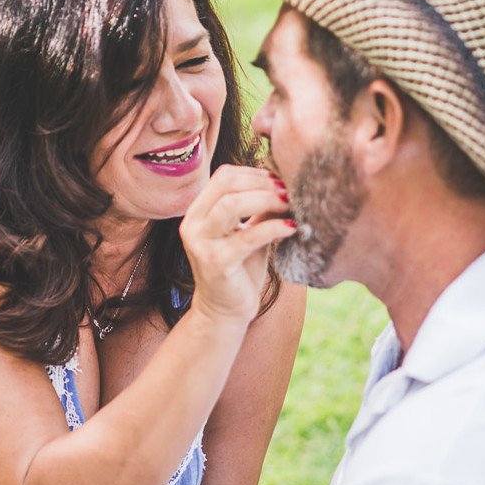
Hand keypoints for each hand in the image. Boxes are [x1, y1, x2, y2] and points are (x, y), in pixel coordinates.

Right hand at [178, 165, 293, 324]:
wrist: (225, 311)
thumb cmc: (240, 269)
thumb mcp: (248, 232)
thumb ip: (259, 209)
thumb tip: (286, 182)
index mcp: (198, 212)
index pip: (224, 176)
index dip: (255, 173)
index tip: (280, 181)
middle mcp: (193, 224)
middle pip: (227, 184)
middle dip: (262, 184)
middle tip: (289, 191)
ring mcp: (201, 243)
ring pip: (231, 205)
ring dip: (266, 200)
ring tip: (290, 205)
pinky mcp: (216, 263)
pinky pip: (247, 237)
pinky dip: (273, 228)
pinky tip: (291, 228)